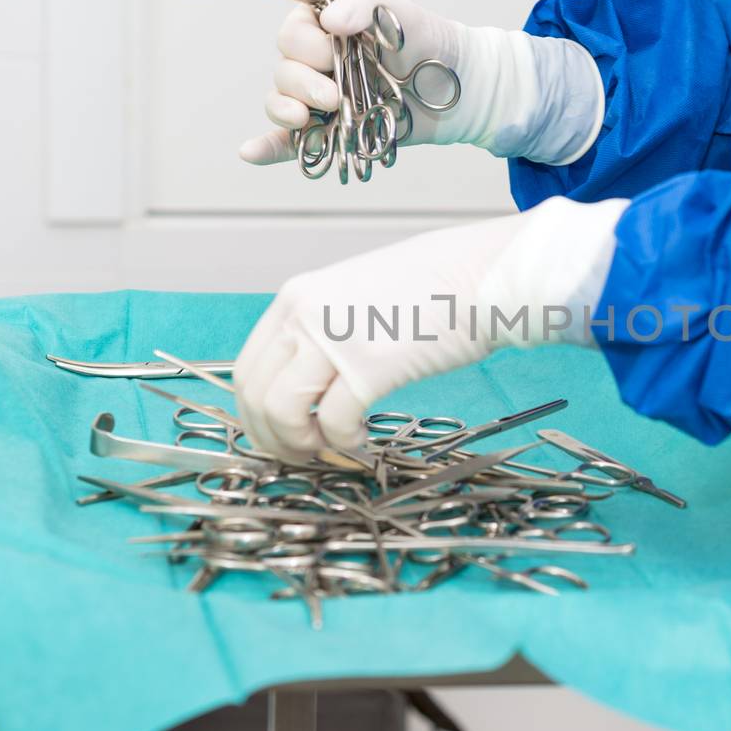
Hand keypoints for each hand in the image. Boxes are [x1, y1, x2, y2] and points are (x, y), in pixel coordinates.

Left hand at [234, 196, 629, 456]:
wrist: (483, 273)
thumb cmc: (434, 284)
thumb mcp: (358, 295)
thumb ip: (324, 328)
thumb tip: (309, 380)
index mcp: (297, 298)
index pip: (247, 368)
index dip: (256, 414)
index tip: (279, 434)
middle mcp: (304, 315)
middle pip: (255, 394)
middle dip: (271, 437)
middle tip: (298, 456)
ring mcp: (333, 340)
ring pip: (282, 412)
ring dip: (300, 444)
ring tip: (330, 451)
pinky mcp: (369, 367)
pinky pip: (335, 424)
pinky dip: (343, 444)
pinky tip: (362, 444)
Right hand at [239, 0, 605, 167]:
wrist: (461, 89)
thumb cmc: (430, 43)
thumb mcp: (399, 12)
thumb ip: (362, 7)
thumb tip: (326, 21)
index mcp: (327, 29)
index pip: (291, 33)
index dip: (305, 45)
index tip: (334, 50)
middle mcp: (318, 64)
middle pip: (282, 70)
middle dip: (304, 83)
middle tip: (338, 95)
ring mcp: (321, 100)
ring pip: (280, 102)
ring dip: (290, 110)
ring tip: (325, 114)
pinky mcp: (330, 131)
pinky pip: (288, 141)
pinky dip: (267, 147)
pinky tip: (251, 152)